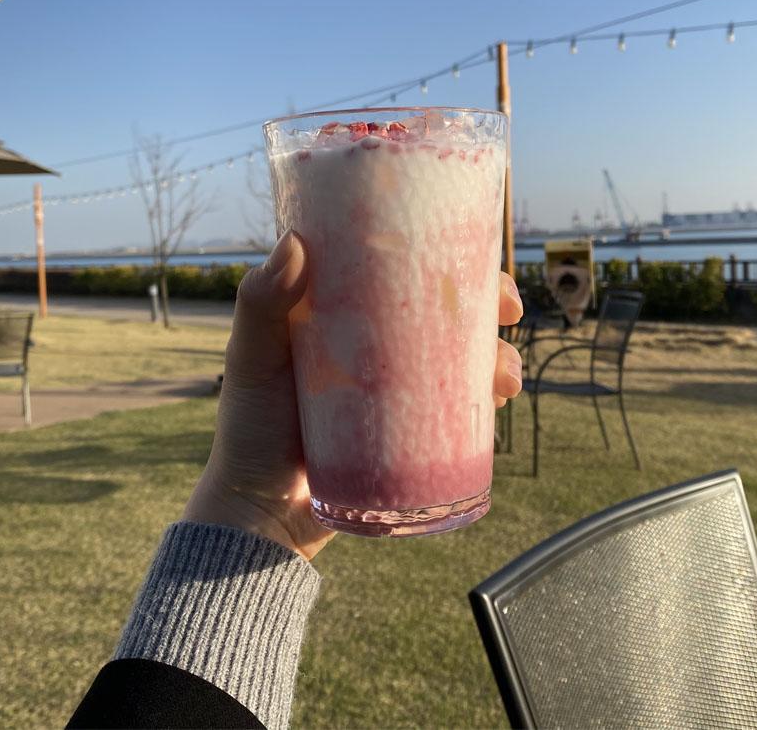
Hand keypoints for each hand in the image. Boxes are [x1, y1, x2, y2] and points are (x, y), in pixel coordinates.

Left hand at [183, 230, 524, 560]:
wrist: (261, 514)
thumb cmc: (248, 428)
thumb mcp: (253, 358)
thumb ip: (262, 303)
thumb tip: (296, 243)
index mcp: (344, 315)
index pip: (402, 270)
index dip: (444, 254)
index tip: (474, 251)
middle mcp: (379, 348)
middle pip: (447, 313)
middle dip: (489, 305)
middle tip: (508, 311)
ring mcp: (399, 391)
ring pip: (463, 361)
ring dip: (499, 357)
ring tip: (505, 377)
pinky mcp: (413, 434)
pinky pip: (460, 410)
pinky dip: (486, 399)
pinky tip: (498, 400)